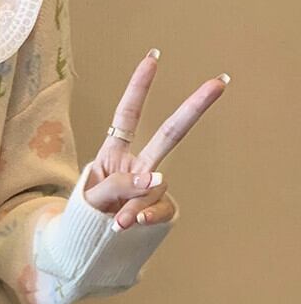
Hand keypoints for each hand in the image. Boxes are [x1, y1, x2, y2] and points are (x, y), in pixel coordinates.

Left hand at [83, 48, 229, 229]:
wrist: (85, 245)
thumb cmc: (84, 214)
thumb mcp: (90, 196)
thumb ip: (118, 185)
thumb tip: (155, 179)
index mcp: (114, 153)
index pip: (127, 116)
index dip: (138, 88)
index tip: (153, 58)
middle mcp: (137, 166)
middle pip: (169, 134)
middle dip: (193, 109)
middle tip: (218, 83)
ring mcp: (151, 187)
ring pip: (156, 186)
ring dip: (137, 204)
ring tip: (118, 221)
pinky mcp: (159, 208)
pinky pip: (163, 207)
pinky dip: (150, 215)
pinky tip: (134, 223)